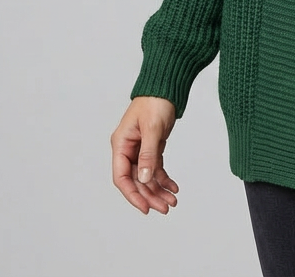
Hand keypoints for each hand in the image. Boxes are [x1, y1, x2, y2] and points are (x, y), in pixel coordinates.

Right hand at [111, 96, 178, 214]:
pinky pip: (155, 168)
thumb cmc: (155, 101)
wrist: (166, 86)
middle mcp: (128, 149)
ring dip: (158, 189)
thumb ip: (148, 154)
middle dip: (150, 195)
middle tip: (165, 208)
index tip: (145, 208)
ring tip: (172, 201)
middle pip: (136, 180)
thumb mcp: (152, 128)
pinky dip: (164, 178)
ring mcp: (139, 149)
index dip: (132, 195)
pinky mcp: (151, 147)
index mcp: (121, 144)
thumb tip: (143, 179)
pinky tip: (173, 187)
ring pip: (146, 177)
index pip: (121, 177)